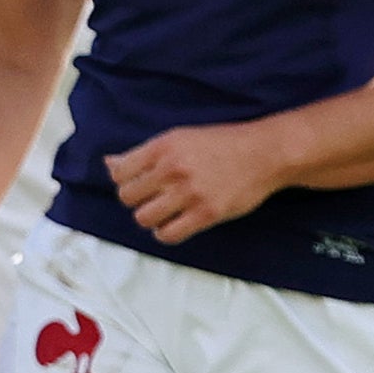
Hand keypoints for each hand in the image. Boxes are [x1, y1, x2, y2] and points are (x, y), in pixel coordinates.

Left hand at [102, 120, 289, 244]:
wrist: (265, 152)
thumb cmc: (221, 144)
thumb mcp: (179, 138)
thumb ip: (143, 154)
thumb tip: (108, 164)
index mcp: (163, 146)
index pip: (119, 174)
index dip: (126, 182)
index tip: (141, 184)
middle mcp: (172, 168)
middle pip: (127, 198)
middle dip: (138, 200)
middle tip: (155, 198)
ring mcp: (189, 192)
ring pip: (143, 218)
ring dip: (151, 218)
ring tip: (166, 211)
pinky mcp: (206, 213)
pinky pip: (168, 234)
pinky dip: (166, 233)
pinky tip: (176, 223)